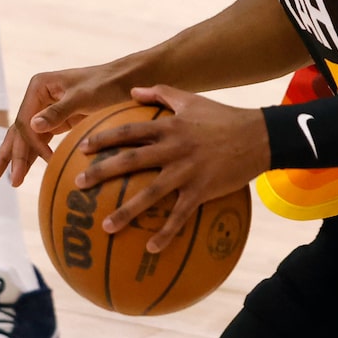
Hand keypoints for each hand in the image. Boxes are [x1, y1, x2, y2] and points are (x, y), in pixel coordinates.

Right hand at [0, 56, 151, 187]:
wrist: (128, 81)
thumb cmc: (107, 85)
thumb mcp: (85, 97)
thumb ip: (59, 111)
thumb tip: (32, 126)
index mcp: (39, 87)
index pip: (25, 122)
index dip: (29, 145)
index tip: (46, 161)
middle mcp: (38, 97)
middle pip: (17, 131)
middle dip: (6, 155)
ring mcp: (46, 110)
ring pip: (25, 138)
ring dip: (14, 159)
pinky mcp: (58, 121)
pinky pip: (40, 142)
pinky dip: (32, 157)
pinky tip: (24, 172)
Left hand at [74, 85, 270, 250]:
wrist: (259, 136)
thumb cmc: (223, 117)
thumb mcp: (192, 99)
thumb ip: (161, 92)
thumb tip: (133, 90)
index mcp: (169, 126)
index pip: (129, 131)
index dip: (103, 139)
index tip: (81, 148)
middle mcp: (174, 148)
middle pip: (131, 161)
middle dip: (101, 172)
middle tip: (78, 185)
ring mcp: (187, 171)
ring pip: (151, 193)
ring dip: (126, 211)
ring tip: (105, 227)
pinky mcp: (202, 191)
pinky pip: (180, 215)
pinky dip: (166, 233)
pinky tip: (151, 248)